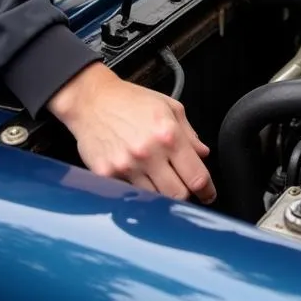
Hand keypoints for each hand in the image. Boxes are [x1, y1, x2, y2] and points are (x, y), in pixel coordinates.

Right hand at [48, 63, 214, 202]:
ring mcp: (126, 167)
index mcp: (169, 135)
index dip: (207, 190)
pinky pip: (129, 195)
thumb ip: (189, 133)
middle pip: (177, 195)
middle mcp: (149, 153)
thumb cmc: (130, 101)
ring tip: (160, 181)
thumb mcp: (169, 107)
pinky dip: (137, 193)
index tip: (208, 194)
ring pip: (154, 200)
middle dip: (186, 194)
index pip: (196, 176)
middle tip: (184, 187)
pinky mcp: (107, 175)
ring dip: (161, 195)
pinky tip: (138, 180)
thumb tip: (203, 154)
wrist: (91, 100)